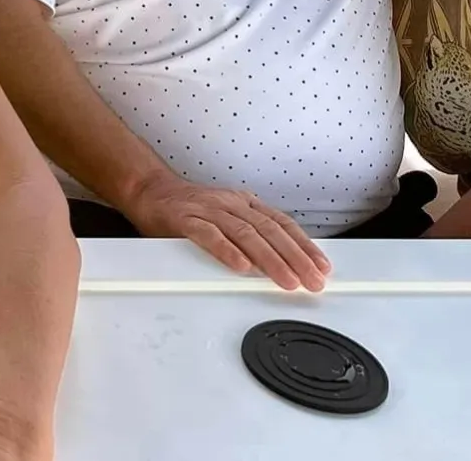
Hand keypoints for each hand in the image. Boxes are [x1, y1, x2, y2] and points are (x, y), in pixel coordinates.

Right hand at [121, 173, 328, 292]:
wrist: (149, 190)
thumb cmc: (189, 209)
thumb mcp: (227, 215)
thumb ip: (251, 233)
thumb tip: (285, 260)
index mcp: (243, 202)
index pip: (281, 223)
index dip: (304, 245)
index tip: (322, 267)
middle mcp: (229, 203)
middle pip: (269, 230)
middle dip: (295, 258)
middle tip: (312, 281)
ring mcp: (207, 210)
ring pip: (245, 233)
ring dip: (270, 259)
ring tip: (287, 280)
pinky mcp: (184, 219)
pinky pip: (208, 235)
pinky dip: (227, 250)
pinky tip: (241, 266)